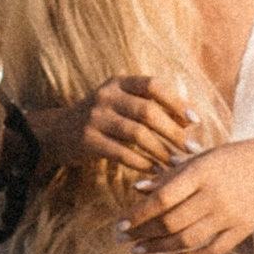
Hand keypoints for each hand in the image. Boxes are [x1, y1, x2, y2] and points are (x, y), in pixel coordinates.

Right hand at [24, 74, 199, 176]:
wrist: (57, 132)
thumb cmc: (102, 118)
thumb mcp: (122, 103)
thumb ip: (152, 106)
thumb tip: (190, 120)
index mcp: (120, 82)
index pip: (153, 85)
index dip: (176, 102)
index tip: (196, 121)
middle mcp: (106, 95)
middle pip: (147, 111)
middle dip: (173, 132)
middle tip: (192, 149)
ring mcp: (94, 117)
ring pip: (136, 134)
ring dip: (160, 151)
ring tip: (176, 163)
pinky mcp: (87, 140)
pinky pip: (120, 153)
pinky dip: (141, 163)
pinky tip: (155, 171)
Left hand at [120, 133, 253, 253]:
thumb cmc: (234, 158)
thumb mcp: (203, 157)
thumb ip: (171, 174)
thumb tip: (137, 188)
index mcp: (203, 171)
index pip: (163, 198)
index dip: (138, 214)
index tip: (119, 225)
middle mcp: (215, 195)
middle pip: (172, 222)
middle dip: (143, 234)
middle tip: (124, 239)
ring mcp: (230, 215)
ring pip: (187, 240)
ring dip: (159, 248)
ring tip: (140, 250)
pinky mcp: (242, 231)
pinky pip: (211, 251)